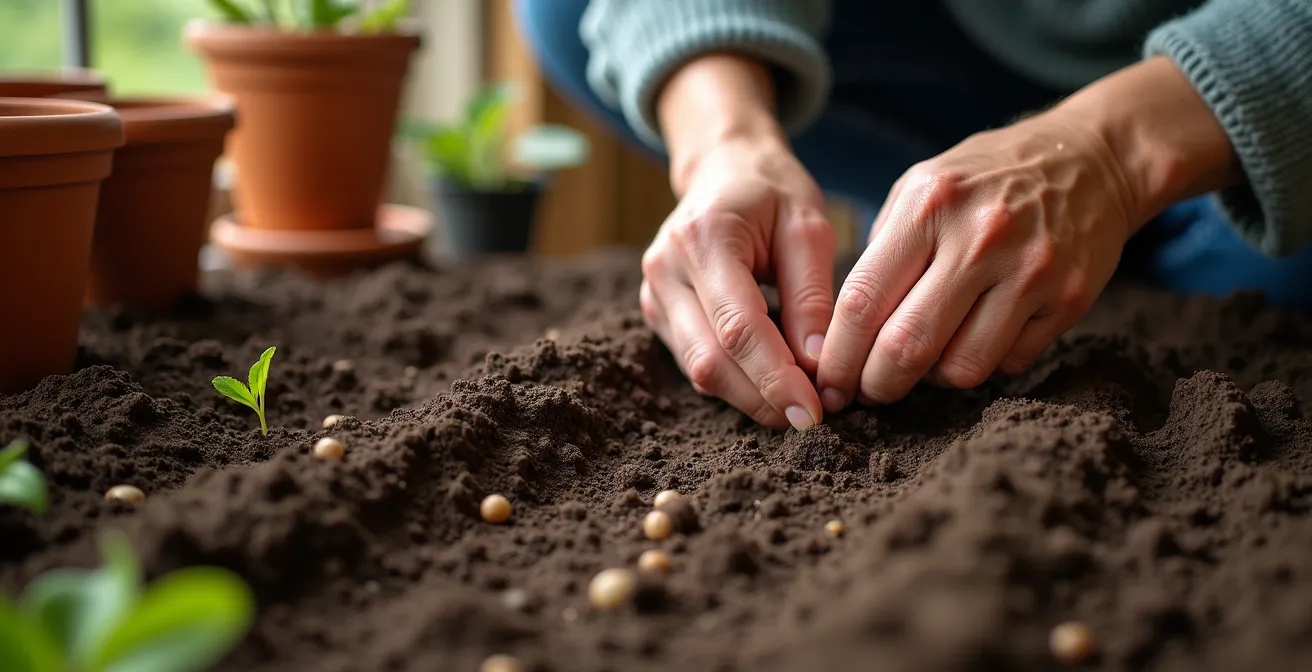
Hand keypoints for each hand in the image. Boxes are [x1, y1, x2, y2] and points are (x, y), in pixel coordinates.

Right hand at [641, 135, 832, 428]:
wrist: (724, 169)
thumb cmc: (772, 193)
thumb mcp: (808, 228)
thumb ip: (812, 297)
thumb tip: (817, 368)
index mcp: (703, 238)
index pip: (738, 327)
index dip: (776, 377)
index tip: (815, 411)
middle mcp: (665, 269)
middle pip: (710, 360)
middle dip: (763, 398)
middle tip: (812, 418)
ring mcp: (653, 294)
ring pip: (698, 371)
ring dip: (750, 397)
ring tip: (797, 403)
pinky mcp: (657, 313)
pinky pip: (695, 364)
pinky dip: (735, 382)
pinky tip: (771, 382)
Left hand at [815, 56, 1240, 409]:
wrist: (1093, 159)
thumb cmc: (985, 180)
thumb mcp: (921, 187)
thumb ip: (881, 250)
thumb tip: (841, 331)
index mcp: (928, 207)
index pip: (862, 301)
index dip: (838, 356)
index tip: (828, 382)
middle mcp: (979, 239)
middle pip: (906, 347)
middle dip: (876, 385)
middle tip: (867, 392)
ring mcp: (1029, 272)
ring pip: (960, 369)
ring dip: (931, 380)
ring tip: (925, 359)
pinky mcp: (1068, 300)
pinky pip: (1007, 364)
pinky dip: (981, 364)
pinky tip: (973, 339)